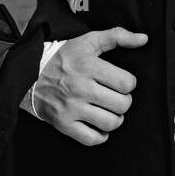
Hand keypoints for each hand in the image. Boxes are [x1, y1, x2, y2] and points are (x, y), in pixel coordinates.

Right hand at [32, 26, 146, 145]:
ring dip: (114, 119)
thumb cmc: (64, 60)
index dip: (128, 83)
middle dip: (123, 101)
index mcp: (88, 65)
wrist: (30, 76)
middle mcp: (80, 87)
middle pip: (122, 105)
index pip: (127, 83)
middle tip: (113, 97)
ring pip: (110, 123)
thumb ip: (117, 36)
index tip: (118, 82)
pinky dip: (100, 135)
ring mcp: (71, 108)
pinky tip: (97, 125)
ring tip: (108, 111)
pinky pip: (92, 139)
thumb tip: (144, 38)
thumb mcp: (88, 42)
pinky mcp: (63, 123)